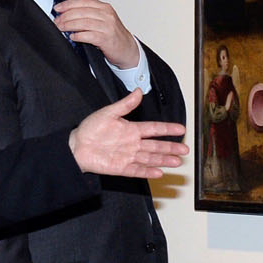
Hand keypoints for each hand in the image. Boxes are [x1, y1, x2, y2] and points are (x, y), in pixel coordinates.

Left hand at [52, 0, 139, 68]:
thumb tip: (66, 14)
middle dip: (66, 16)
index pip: (83, 2)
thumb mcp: (102, 19)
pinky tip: (72, 37)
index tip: (57, 8)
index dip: (68, 4)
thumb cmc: (112, 35)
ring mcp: (108, 26)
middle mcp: (107, 15)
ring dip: (69, 25)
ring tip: (61, 28)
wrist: (127, 49)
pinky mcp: (107, 39)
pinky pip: (89, 35)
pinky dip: (78, 35)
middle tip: (57, 21)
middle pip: (81, 12)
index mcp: (104, 7)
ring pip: (84, 22)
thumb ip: (88, 15)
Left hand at [68, 90, 187, 178]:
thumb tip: (139, 90)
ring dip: (164, 160)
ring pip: (150, 159)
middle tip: (185, 149)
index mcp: (131, 129)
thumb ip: (125, 104)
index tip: (181, 129)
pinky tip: (159, 172)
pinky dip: (147, 172)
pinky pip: (137, 170)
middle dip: (171, 148)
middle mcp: (133, 144)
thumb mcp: (108, 112)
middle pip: (156, 146)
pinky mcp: (121, 168)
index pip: (154, 128)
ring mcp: (128, 156)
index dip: (168, 129)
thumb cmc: (90, 128)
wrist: (76, 146)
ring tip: (177, 162)